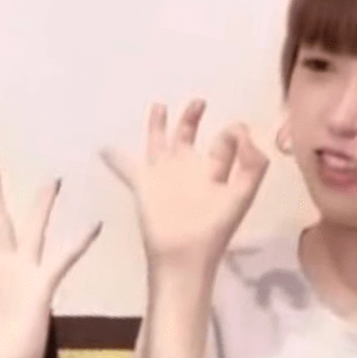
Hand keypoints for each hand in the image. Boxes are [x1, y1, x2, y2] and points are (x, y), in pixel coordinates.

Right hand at [101, 100, 269, 274]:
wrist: (183, 256)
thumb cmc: (214, 230)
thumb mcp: (242, 195)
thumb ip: (252, 165)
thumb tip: (244, 132)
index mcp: (214, 172)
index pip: (225, 145)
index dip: (234, 133)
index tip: (236, 128)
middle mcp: (188, 170)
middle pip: (189, 138)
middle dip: (192, 119)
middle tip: (198, 101)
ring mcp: (164, 177)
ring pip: (159, 144)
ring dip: (159, 125)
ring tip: (159, 105)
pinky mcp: (143, 185)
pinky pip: (126, 166)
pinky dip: (114, 158)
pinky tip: (104, 148)